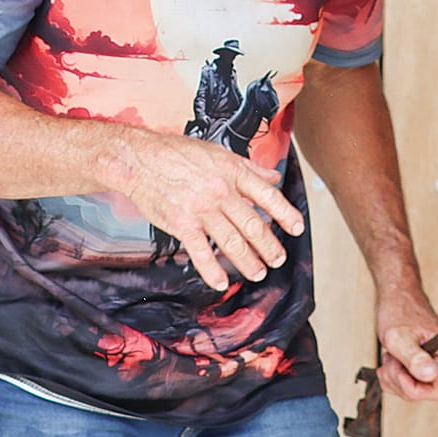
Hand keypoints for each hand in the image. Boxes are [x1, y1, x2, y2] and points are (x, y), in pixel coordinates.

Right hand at [104, 127, 303, 290]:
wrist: (139, 159)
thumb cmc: (178, 153)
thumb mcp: (218, 152)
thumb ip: (248, 168)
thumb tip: (274, 177)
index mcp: (233, 172)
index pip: (267, 195)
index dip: (285, 214)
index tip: (297, 228)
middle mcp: (221, 191)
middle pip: (253, 224)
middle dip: (269, 246)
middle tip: (278, 260)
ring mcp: (202, 209)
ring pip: (232, 241)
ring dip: (248, 261)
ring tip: (258, 273)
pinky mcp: (182, 224)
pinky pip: (201, 253)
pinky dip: (213, 271)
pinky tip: (221, 283)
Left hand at [375, 284, 437, 400]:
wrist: (398, 294)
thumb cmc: (399, 310)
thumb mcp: (400, 336)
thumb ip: (414, 357)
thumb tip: (430, 374)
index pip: (435, 391)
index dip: (412, 388)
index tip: (397, 369)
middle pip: (423, 392)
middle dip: (400, 381)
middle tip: (389, 359)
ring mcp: (434, 361)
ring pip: (414, 388)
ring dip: (395, 377)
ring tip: (390, 356)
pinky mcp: (424, 361)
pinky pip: (410, 380)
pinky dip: (395, 374)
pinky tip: (391, 359)